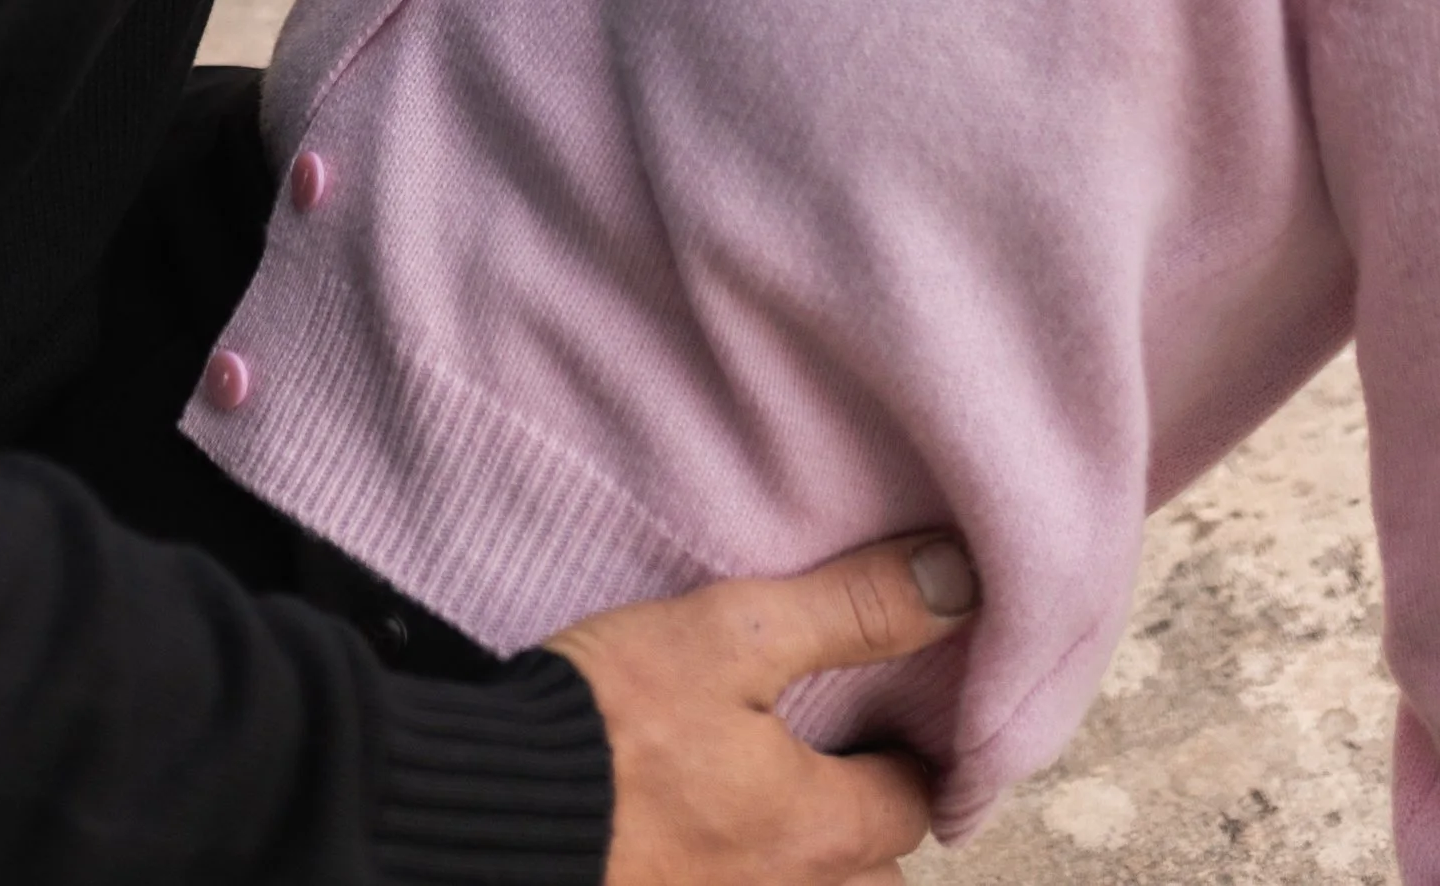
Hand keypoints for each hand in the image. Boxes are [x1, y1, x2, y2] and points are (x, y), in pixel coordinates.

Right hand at [548, 533, 979, 885]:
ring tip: (774, 794)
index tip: (892, 707)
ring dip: (810, 861)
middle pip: (870, 878)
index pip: (913, 805)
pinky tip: (711, 831)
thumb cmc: (604, 725)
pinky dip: (742, 872)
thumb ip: (848, 610)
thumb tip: (960, 584)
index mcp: (812, 831)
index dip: (915, 751)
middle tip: (838, 753)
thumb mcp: (730, 636)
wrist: (478, 814)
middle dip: (867, 825)